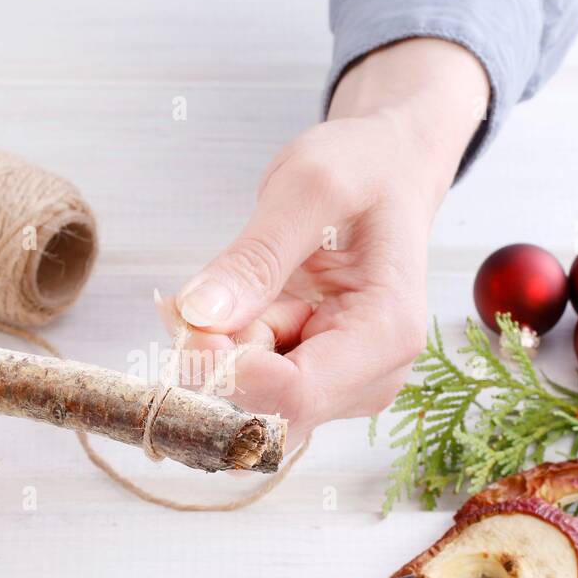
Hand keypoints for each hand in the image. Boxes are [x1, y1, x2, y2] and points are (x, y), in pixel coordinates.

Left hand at [163, 38, 488, 446]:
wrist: (388, 173)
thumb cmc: (363, 171)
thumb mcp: (308, 188)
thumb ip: (255, 257)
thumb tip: (200, 315)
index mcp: (387, 334)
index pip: (293, 396)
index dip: (227, 369)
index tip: (188, 315)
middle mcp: (373, 376)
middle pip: (267, 407)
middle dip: (222, 355)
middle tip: (216, 283)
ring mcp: (345, 386)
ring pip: (251, 400)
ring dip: (225, 346)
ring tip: (251, 280)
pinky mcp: (318, 381)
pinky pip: (250, 384)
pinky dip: (229, 345)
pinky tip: (251, 302)